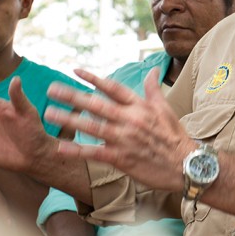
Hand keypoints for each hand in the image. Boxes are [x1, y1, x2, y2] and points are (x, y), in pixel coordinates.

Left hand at [44, 68, 194, 192]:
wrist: (185, 165)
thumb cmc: (175, 137)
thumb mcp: (166, 109)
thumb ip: (153, 90)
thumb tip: (153, 70)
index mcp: (140, 106)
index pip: (113, 88)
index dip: (93, 79)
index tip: (75, 71)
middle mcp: (131, 120)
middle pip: (97, 105)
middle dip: (72, 96)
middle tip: (51, 89)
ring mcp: (125, 139)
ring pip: (92, 127)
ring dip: (68, 119)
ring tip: (49, 112)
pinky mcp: (121, 158)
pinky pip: (95, 153)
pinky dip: (77, 150)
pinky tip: (60, 147)